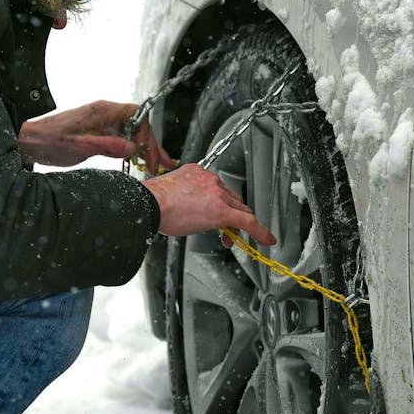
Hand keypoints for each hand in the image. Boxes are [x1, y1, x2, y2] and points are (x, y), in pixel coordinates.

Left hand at [18, 100, 173, 172]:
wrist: (30, 141)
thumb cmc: (50, 141)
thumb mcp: (80, 147)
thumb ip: (108, 146)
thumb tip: (132, 148)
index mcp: (102, 111)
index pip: (137, 115)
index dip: (146, 134)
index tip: (145, 154)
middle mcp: (104, 113)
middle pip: (137, 125)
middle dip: (149, 144)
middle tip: (156, 164)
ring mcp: (101, 123)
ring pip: (130, 133)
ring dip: (143, 149)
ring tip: (154, 165)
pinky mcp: (97, 132)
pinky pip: (120, 139)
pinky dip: (130, 150)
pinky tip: (137, 161)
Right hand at [143, 164, 275, 245]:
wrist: (148, 203)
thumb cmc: (150, 202)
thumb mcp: (169, 194)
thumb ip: (182, 198)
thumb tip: (183, 211)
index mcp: (196, 173)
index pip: (216, 190)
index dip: (220, 205)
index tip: (219, 216)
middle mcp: (209, 180)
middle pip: (230, 199)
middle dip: (230, 217)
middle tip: (225, 234)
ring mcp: (217, 194)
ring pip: (238, 209)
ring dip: (239, 225)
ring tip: (231, 240)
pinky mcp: (223, 210)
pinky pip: (247, 221)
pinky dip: (259, 231)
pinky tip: (266, 239)